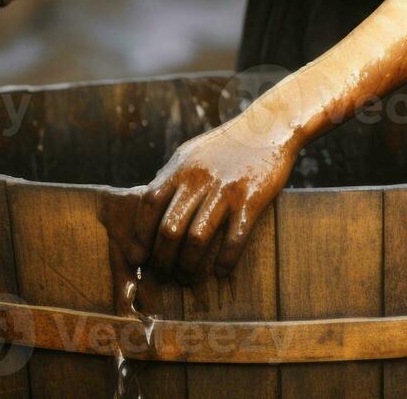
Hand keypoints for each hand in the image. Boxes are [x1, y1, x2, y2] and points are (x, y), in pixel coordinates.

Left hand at [126, 114, 297, 283]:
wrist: (268, 127)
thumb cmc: (226, 144)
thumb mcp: (191, 153)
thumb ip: (170, 177)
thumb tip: (149, 203)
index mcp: (180, 168)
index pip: (149, 205)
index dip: (140, 236)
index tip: (138, 258)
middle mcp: (199, 179)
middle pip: (169, 228)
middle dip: (162, 259)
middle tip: (164, 275)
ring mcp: (225, 189)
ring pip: (197, 238)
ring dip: (189, 265)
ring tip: (188, 278)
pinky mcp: (252, 199)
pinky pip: (234, 239)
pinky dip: (225, 261)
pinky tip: (222, 272)